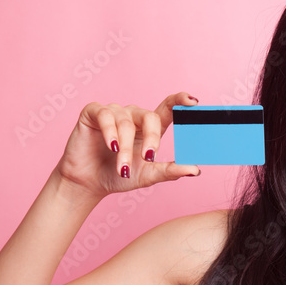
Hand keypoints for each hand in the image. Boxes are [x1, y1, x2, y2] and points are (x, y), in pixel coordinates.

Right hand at [54, 91, 201, 199]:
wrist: (89, 183)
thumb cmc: (119, 176)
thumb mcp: (148, 175)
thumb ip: (170, 171)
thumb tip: (195, 170)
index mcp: (150, 128)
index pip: (168, 108)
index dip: (180, 101)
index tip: (193, 102)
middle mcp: (133, 116)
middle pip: (150, 117)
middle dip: (151, 139)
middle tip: (148, 157)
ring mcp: (114, 112)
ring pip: (126, 123)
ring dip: (125, 148)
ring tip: (122, 168)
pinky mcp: (93, 113)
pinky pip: (106, 115)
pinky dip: (110, 132)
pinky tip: (110, 146)